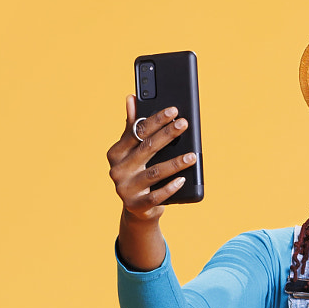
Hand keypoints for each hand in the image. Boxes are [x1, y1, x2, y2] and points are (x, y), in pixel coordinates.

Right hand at [107, 94, 195, 269]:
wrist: (138, 209)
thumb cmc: (138, 172)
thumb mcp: (134, 150)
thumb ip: (133, 126)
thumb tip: (131, 98)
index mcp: (115, 153)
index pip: (136, 132)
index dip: (156, 120)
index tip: (174, 110)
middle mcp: (117, 170)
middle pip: (146, 149)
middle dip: (167, 134)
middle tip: (184, 124)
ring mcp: (125, 189)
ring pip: (154, 172)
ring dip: (175, 163)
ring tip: (193, 156)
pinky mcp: (136, 205)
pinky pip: (156, 196)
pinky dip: (170, 187)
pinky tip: (183, 179)